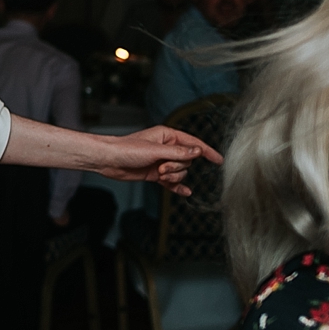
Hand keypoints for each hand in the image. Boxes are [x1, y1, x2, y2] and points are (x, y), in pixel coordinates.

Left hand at [89, 125, 221, 194]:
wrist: (109, 161)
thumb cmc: (127, 149)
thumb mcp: (156, 150)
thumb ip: (178, 152)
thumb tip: (197, 151)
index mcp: (167, 136)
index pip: (193, 143)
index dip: (207, 151)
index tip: (219, 160)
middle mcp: (166, 148)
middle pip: (186, 161)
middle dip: (177, 167)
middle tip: (161, 168)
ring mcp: (161, 161)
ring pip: (180, 172)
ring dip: (172, 177)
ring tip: (158, 174)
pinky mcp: (156, 174)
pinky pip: (172, 182)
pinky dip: (177, 187)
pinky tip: (185, 193)